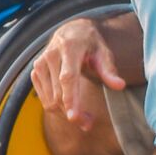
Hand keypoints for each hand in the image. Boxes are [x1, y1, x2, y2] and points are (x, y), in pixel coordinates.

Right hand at [30, 17, 127, 131]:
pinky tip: (70, 107)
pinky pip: (44, 99)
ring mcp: (40, 64)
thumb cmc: (90, 43)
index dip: (71, 99)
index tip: (74, 118)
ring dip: (66, 114)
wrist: (70, 31)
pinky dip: (57, 109)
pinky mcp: (35, 72)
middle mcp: (50, 56)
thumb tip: (120, 85)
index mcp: (69, 48)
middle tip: (89, 123)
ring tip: (84, 117)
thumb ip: (109, 70)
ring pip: (50, 100)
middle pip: (59, 94)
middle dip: (74, 113)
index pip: (68, 78)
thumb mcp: (103, 52)